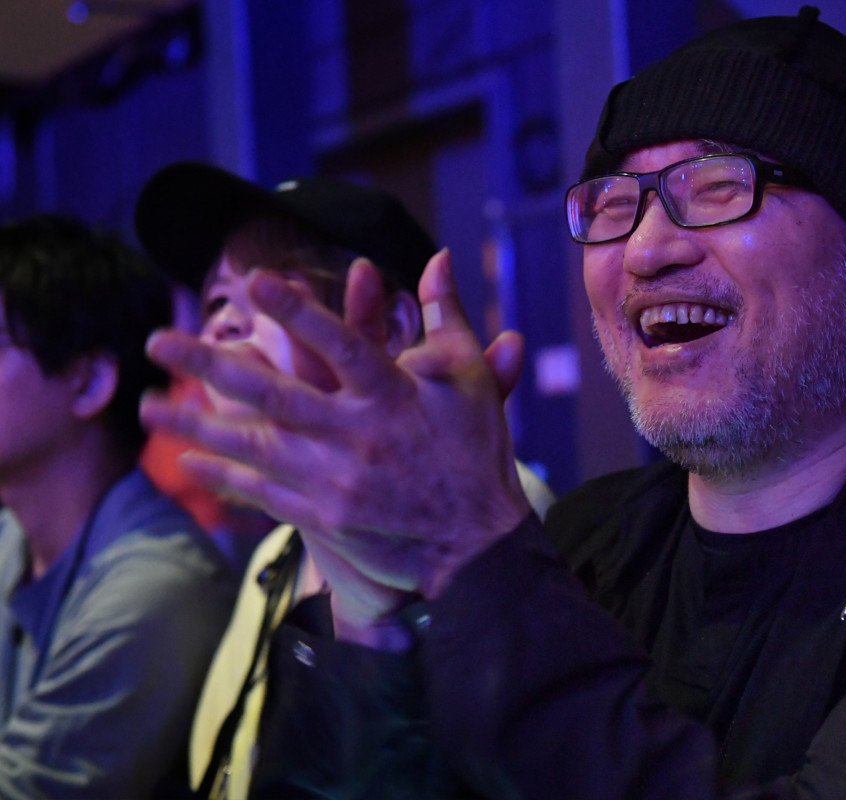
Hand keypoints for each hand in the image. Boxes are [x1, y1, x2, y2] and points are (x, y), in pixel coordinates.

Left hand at [141, 251, 531, 632]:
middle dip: (209, 365)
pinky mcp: (326, 517)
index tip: (256, 283)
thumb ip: (446, 316)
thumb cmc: (476, 451)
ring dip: (195, 423)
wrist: (478, 544)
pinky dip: (224, 475)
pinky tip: (189, 460)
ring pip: (254, 445)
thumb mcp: (471, 377)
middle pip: (274, 394)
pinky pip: (263, 492)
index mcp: (394, 396)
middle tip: (158, 340)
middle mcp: (358, 435)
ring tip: (147, 406)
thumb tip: (439, 257)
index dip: (300, 314)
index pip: (343, 345)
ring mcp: (337, 480)